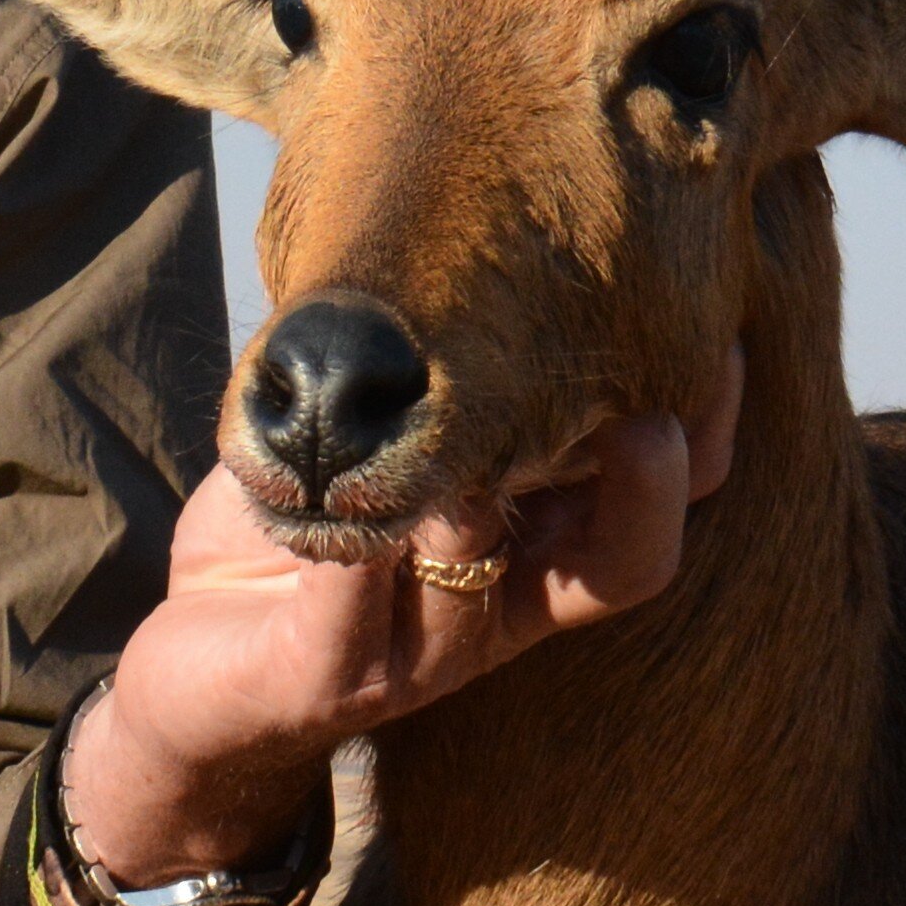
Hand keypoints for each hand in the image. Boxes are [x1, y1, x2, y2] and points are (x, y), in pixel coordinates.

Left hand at [73, 348, 746, 878]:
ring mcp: (417, 652)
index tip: (714, 337)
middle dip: (649, 478)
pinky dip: (347, 536)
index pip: (658, 502)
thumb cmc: (298, 531)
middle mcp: (498, 606)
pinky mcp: (323, 680)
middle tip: (645, 411)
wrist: (190, 669)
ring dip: (472, 488)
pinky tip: (331, 483)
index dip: (705, 428)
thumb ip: (438, 370)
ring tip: (453, 422)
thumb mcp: (380, 441)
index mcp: (532, 547)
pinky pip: (350, 605)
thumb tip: (484, 224)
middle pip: (627, 561)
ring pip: (481, 567)